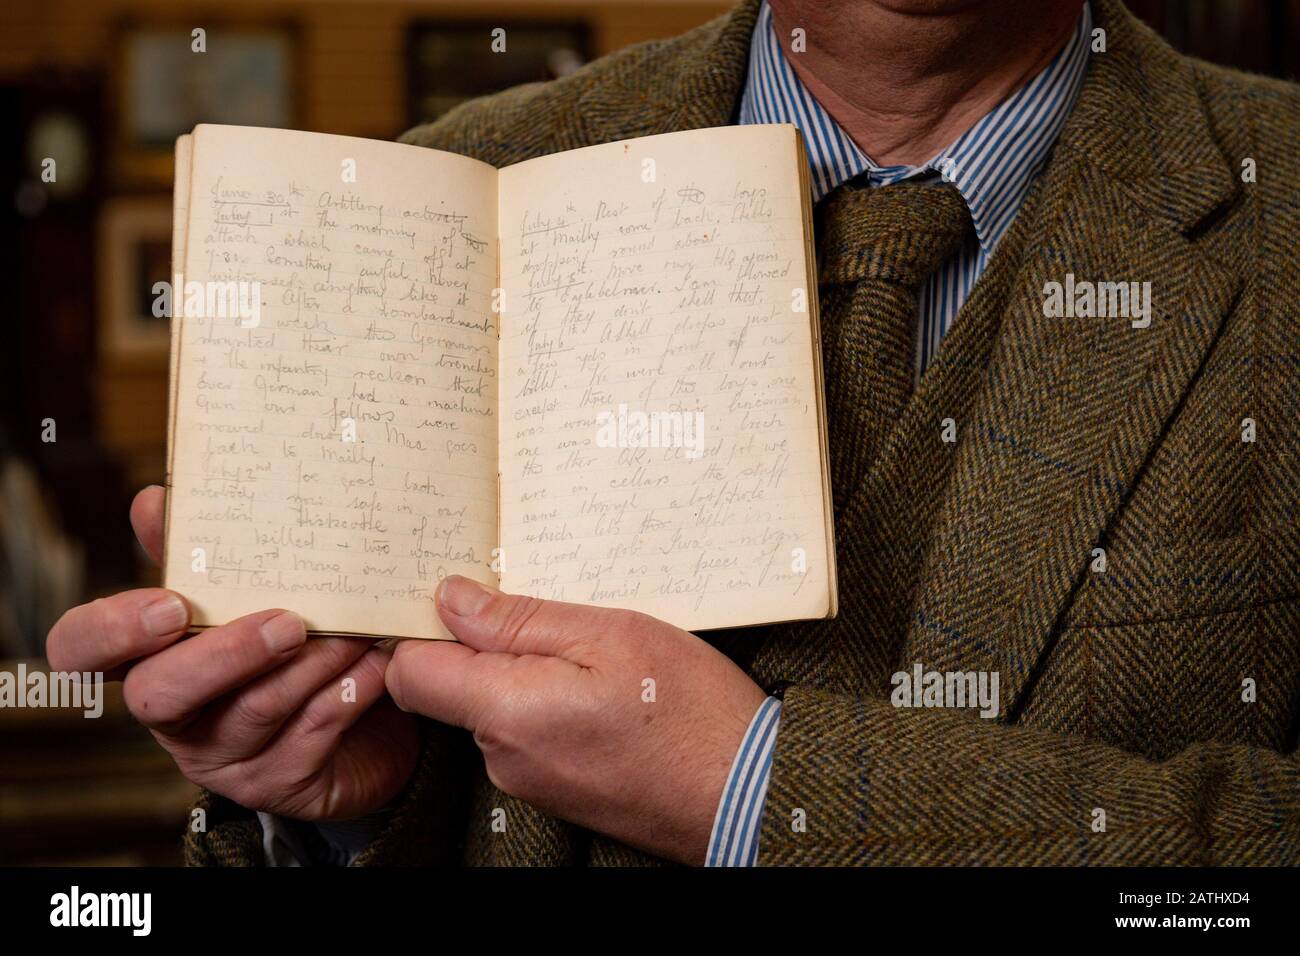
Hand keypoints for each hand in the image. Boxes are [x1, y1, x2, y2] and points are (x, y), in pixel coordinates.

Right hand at [46, 486, 418, 820]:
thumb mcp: (249, 595)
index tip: (171, 603)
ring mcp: (223, 756)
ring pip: (254, 711)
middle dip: (227, 655)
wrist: (369, 723)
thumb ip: (203, 554)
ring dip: (310, 666)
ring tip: (355, 631)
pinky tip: (377, 664)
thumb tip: (154, 499)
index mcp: (147, 657)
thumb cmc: (291, 645)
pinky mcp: (279, 784)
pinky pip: (312, 736)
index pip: (80, 650)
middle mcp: (173, 714)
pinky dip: (349, 693)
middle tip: (287, 622)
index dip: (111, 629)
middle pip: (160, 694)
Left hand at [385, 575, 767, 863]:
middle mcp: (502, 756)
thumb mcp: (612, 635)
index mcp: (507, 712)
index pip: (410, 669)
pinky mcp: (555, 790)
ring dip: (527, 671)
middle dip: (486, 641)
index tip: (461, 592)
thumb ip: (521, 620)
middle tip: (553, 610)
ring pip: (494, 707)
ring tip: (593, 650)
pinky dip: (549, 700)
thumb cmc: (690, 712)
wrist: (746, 795)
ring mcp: (528, 780)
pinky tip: (603, 686)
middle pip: (452, 686)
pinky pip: (527, 731)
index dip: (422, 625)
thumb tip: (451, 598)